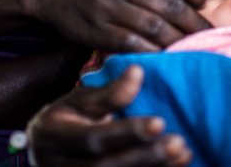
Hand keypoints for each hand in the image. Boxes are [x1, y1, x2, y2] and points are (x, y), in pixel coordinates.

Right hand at [27, 65, 191, 166]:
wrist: (47, 152)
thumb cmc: (67, 119)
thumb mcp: (78, 100)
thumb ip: (108, 92)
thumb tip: (138, 72)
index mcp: (54, 137)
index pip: (93, 139)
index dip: (127, 132)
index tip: (160, 122)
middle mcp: (60, 166)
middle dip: (146, 157)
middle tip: (179, 143)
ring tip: (184, 154)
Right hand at [33, 0, 210, 52]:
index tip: (202, 3)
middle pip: (170, 6)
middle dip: (195, 25)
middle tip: (210, 36)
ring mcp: (106, 6)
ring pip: (154, 29)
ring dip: (178, 42)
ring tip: (192, 49)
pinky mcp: (95, 30)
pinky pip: (132, 45)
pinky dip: (152, 53)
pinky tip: (164, 57)